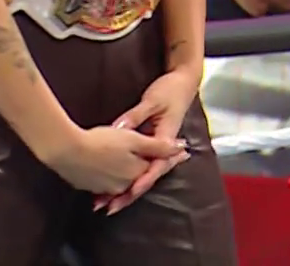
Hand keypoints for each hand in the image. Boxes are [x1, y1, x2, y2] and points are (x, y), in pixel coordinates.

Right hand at [46, 125, 183, 198]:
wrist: (66, 150)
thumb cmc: (102, 141)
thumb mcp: (133, 139)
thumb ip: (157, 146)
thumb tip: (180, 148)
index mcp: (136, 172)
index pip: (157, 166)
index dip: (169, 157)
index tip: (184, 153)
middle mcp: (123, 185)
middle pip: (140, 175)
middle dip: (149, 168)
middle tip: (160, 159)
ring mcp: (105, 188)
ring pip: (122, 180)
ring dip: (128, 174)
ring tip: (130, 162)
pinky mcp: (89, 186)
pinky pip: (106, 183)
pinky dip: (111, 177)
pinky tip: (109, 168)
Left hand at [90, 69, 199, 212]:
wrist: (183, 83)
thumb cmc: (171, 90)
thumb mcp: (152, 102)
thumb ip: (136, 116)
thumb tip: (120, 128)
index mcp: (166, 136)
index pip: (156, 164)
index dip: (143, 179)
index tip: (130, 191)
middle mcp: (162, 147)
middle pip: (147, 176)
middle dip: (129, 193)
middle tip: (111, 206)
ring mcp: (156, 148)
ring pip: (141, 174)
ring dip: (124, 190)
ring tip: (106, 203)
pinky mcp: (149, 146)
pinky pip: (137, 166)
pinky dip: (125, 178)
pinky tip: (109, 188)